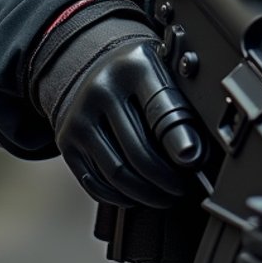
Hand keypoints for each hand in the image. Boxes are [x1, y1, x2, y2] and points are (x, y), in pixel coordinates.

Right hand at [32, 15, 202, 208]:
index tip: (193, 162)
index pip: (160, 109)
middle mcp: (102, 89)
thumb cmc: (136, 74)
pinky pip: (94, 181)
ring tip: (162, 196)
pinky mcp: (66, 141)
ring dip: (144, 194)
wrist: (90, 65)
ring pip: (116, 173)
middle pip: (137, 151)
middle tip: (180, 188)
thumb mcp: (160, 69)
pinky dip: (119, 196)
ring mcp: (79, 117)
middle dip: (164, 179)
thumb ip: (177, 101)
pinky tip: (136, 195)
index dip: (179, 141)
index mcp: (134, 66)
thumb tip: (194, 151)